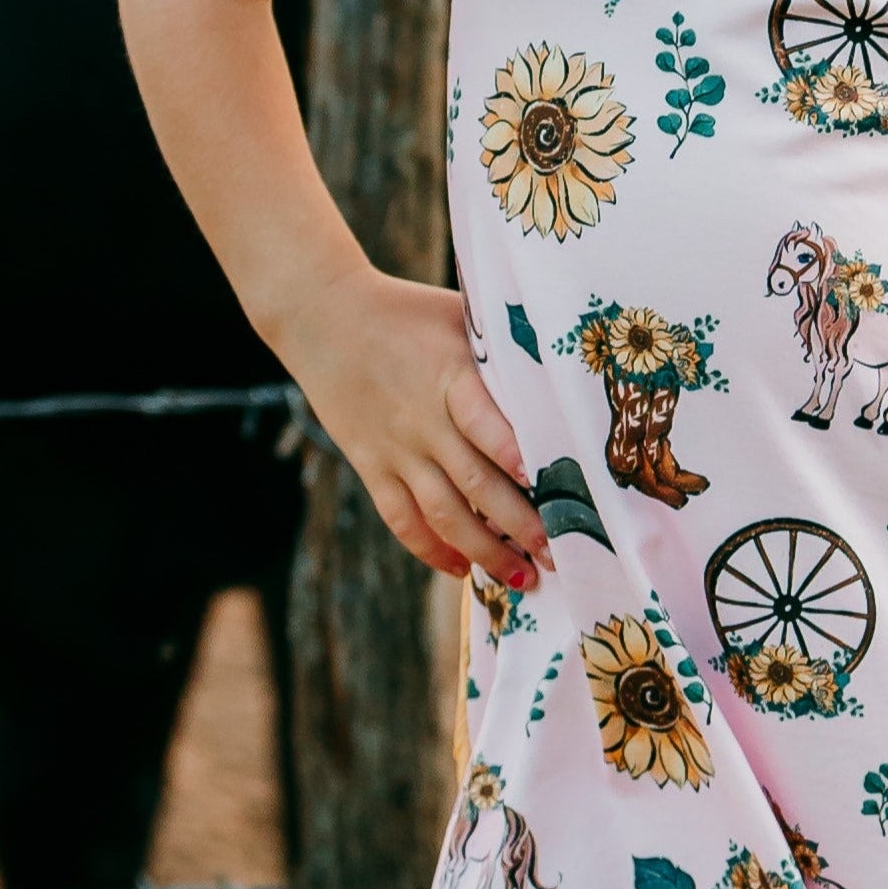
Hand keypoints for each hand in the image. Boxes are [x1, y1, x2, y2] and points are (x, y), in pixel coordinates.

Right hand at [278, 269, 542, 586]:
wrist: (323, 314)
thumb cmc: (407, 312)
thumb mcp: (459, 315)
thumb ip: (503, 345)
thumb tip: (564, 366)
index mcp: (450, 377)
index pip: (484, 423)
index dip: (514, 455)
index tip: (548, 484)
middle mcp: (423, 421)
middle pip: (474, 483)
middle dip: (519, 524)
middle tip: (556, 553)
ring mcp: (396, 448)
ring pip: (442, 513)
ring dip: (483, 550)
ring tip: (520, 576)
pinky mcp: (372, 465)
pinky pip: (401, 518)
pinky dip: (431, 548)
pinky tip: (461, 570)